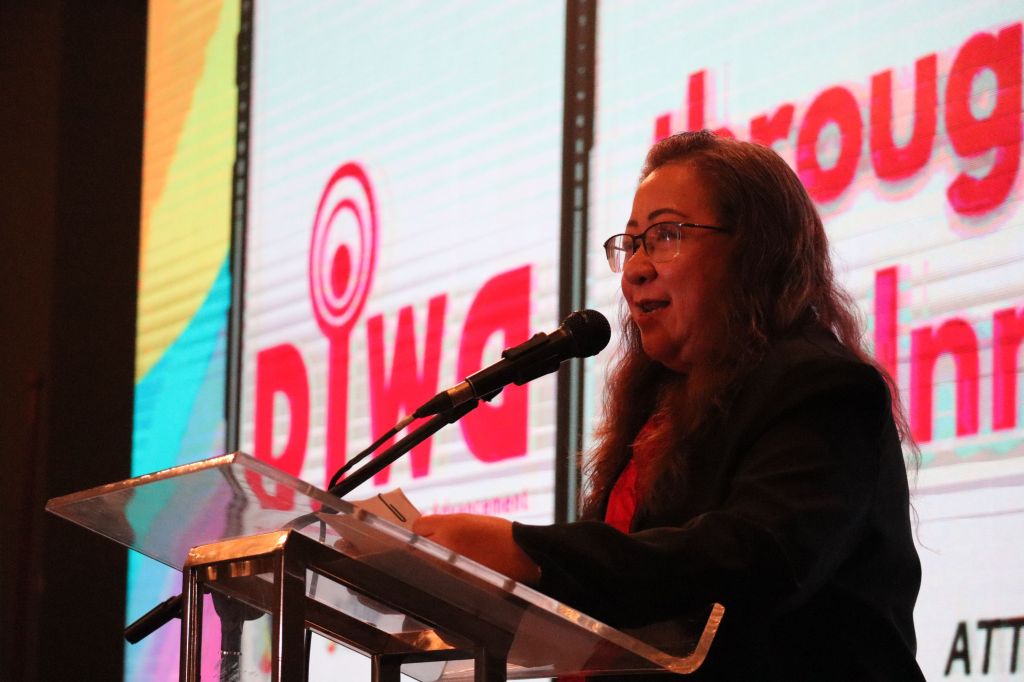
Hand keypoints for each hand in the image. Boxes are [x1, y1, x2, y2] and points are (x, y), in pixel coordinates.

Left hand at [412, 514, 540, 584]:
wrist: (523, 556)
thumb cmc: (500, 535)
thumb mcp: (471, 520)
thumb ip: (447, 524)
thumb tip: (427, 532)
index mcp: (450, 526)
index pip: (418, 527)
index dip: (424, 529)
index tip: (429, 532)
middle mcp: (445, 546)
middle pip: (417, 547)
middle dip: (425, 547)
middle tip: (440, 548)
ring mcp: (449, 567)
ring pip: (426, 564)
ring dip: (433, 563)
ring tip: (452, 562)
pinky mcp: (456, 583)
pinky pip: (440, 579)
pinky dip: (445, 576)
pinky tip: (459, 573)